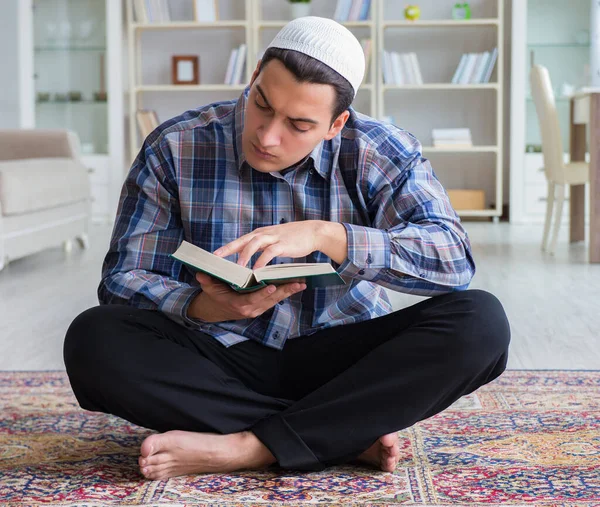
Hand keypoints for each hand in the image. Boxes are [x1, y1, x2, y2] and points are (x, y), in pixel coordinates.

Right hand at [188, 272, 305, 321]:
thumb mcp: (209, 288)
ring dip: (289, 292)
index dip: (264, 294)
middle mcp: (251, 309)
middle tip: (298, 283)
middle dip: (284, 292)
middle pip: (270, 300)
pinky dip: (286, 292)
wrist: (217, 309)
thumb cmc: (214, 296)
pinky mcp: (262, 307)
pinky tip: (296, 285)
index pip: (253, 300)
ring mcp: (258, 309)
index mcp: (239, 304)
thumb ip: (207, 281)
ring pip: (276, 300)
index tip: (273, 286)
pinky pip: (276, 300)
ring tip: (302, 283)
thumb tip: (201, 274)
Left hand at [213, 220, 346, 268]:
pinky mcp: (283, 244)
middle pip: (242, 240)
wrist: (313, 231)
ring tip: (237, 267)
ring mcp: (273, 238)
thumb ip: (262, 246)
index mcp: (260, 233)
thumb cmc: (293, 238)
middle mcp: (264, 234)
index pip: (240, 240)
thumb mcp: (274, 240)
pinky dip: (262, 261)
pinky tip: (257, 270)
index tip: (214, 256)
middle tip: (216, 258)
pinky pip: (269, 252)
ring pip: (254, 244)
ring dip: (244, 255)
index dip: (227, 247)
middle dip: (228, 249)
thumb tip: (250, 255)